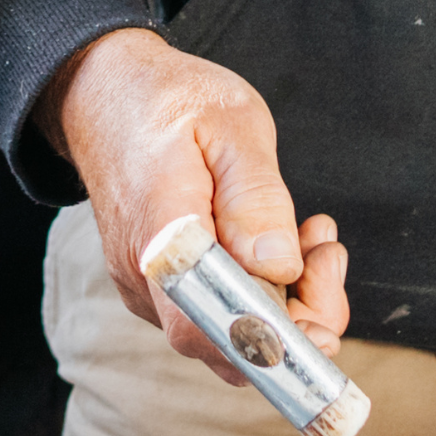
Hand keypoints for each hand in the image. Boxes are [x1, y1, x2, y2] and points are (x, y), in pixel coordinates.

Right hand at [45, 27, 349, 377]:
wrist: (107, 92)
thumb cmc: (167, 102)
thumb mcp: (231, 124)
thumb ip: (255, 197)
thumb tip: (280, 268)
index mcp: (160, 234)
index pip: (203, 321)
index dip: (265, 343)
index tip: (320, 334)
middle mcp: (147, 277)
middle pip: (225, 343)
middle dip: (298, 317)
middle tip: (328, 256)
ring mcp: (151, 286)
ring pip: (228, 330)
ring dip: (287, 298)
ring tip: (315, 237)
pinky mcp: (163, 284)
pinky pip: (218, 308)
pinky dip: (263, 288)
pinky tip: (284, 242)